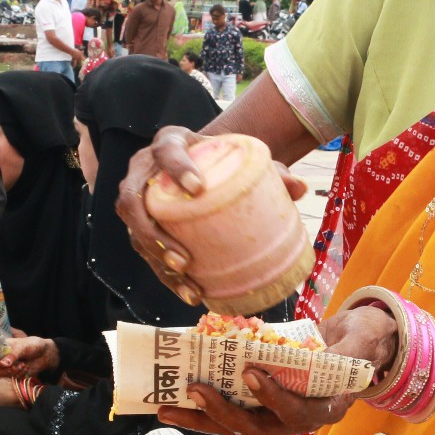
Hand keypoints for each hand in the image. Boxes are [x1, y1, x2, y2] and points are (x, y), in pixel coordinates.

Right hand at [0, 334, 57, 377]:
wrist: (45, 355)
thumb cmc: (32, 345)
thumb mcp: (23, 346)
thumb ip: (13, 354)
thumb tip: (4, 363)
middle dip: (2, 370)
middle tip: (14, 366)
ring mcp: (2, 369)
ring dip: (10, 373)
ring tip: (23, 365)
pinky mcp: (10, 376)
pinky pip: (8, 381)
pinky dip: (17, 376)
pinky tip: (25, 369)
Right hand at [117, 126, 307, 304]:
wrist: (201, 161)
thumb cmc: (221, 158)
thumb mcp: (244, 158)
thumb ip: (271, 171)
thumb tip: (301, 188)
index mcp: (170, 143)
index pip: (167, 151)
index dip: (177, 169)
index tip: (198, 188)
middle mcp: (143, 170)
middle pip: (133, 202)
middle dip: (153, 234)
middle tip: (184, 258)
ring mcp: (139, 199)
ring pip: (134, 232)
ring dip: (157, 260)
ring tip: (186, 279)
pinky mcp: (142, 224)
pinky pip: (145, 251)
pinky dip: (166, 275)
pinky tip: (190, 292)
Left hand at [156, 302, 399, 434]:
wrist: (355, 345)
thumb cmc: (359, 341)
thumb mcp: (362, 340)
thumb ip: (345, 350)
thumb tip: (319, 356)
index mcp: (326, 408)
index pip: (298, 412)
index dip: (273, 397)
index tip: (251, 373)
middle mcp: (300, 421)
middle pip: (258, 428)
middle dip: (223, 412)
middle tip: (196, 389)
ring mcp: (278, 418)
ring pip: (237, 427)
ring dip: (202, 419)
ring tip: (168, 408)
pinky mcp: (262, 409)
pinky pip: (230, 415)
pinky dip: (202, 412)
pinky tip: (174, 403)